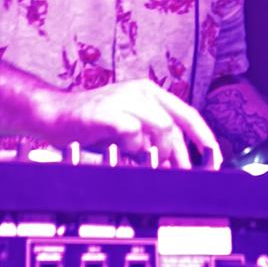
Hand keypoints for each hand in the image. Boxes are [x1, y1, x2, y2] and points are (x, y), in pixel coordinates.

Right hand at [37, 79, 221, 169]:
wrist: (53, 115)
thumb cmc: (89, 124)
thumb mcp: (128, 127)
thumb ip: (152, 138)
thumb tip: (177, 162)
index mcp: (148, 93)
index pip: (188, 114)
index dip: (204, 138)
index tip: (214, 158)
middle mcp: (139, 92)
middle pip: (175, 126)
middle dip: (178, 156)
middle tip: (174, 174)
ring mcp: (123, 99)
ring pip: (160, 128)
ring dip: (154, 151)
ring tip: (140, 160)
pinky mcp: (107, 112)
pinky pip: (133, 132)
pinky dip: (131, 147)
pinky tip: (120, 151)